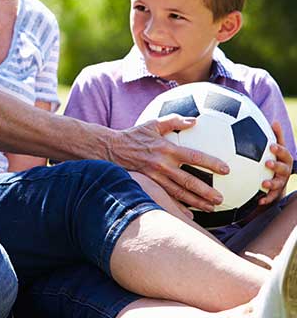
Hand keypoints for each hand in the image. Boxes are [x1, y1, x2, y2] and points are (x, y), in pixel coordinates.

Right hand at [112, 115, 228, 211]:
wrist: (109, 149)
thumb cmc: (133, 135)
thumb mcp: (152, 124)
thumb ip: (173, 121)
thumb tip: (194, 120)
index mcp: (166, 149)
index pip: (193, 156)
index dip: (211, 163)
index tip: (226, 170)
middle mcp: (161, 165)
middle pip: (188, 181)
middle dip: (206, 191)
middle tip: (221, 199)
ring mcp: (153, 177)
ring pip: (178, 193)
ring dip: (196, 202)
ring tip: (211, 208)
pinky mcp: (146, 185)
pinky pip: (164, 198)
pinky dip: (177, 207)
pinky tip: (189, 215)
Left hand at [258, 121, 292, 205]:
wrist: (275, 179)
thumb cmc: (274, 159)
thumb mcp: (275, 148)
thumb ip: (276, 136)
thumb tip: (275, 121)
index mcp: (283, 159)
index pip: (284, 153)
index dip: (279, 149)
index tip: (271, 146)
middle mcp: (284, 171)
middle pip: (284, 168)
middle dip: (277, 166)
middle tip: (267, 163)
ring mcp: (281, 182)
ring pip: (279, 184)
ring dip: (272, 183)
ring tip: (263, 184)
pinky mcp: (275, 193)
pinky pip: (271, 198)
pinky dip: (266, 199)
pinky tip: (259, 201)